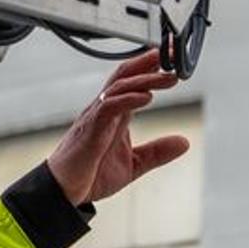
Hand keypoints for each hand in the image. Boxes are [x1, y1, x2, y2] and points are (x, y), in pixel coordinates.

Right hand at [46, 53, 191, 204]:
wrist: (64, 193)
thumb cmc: (91, 175)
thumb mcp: (134, 164)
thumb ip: (157, 152)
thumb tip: (184, 142)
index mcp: (115, 115)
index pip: (133, 82)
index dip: (152, 68)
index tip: (174, 58)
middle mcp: (104, 110)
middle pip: (125, 75)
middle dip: (149, 63)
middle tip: (174, 54)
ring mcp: (95, 118)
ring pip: (119, 87)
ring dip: (145, 80)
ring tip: (168, 77)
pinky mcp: (90, 130)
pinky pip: (108, 107)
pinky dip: (128, 100)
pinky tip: (146, 97)